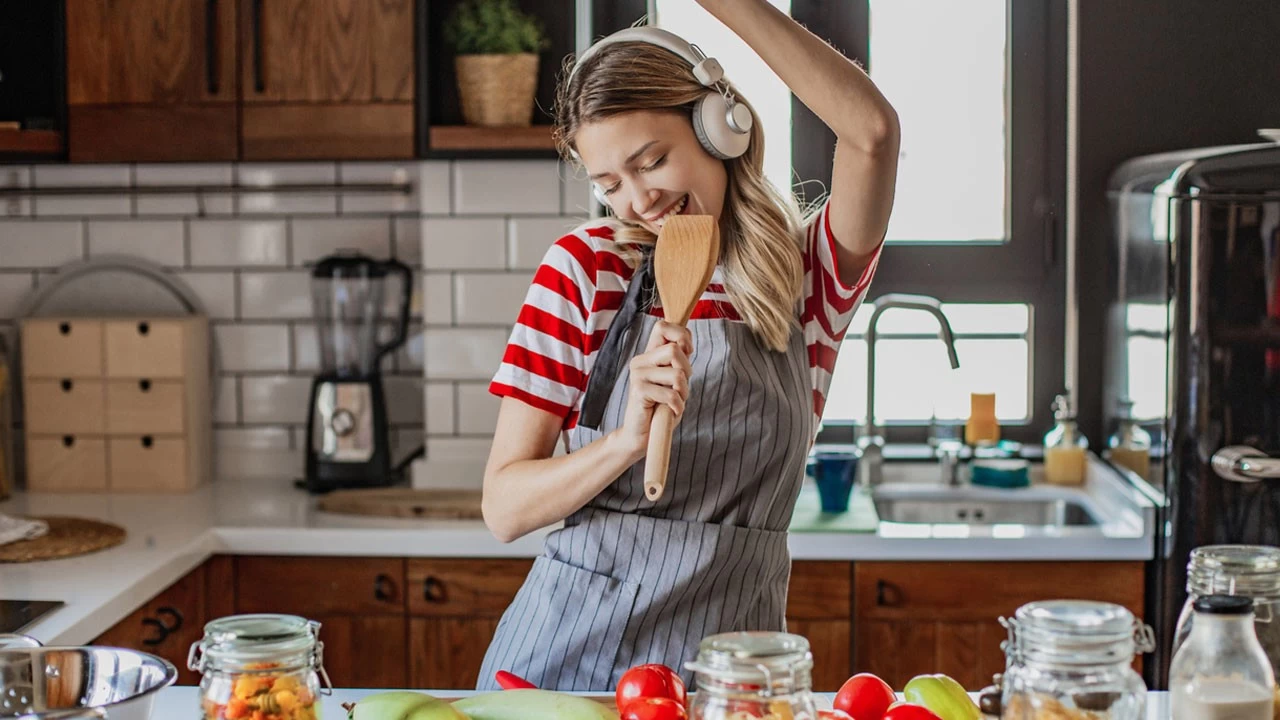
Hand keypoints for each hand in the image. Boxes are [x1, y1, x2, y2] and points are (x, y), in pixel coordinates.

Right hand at [610, 321, 692, 461]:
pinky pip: (671, 393)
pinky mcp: (638, 391)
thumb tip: (686, 345)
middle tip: (680, 387)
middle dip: (687, 370)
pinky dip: (678, 406)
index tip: (687, 353)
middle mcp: (640, 361)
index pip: (662, 326)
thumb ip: (678, 361)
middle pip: (675, 350)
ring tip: (674, 401)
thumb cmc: (660, 407)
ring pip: (677, 373)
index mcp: (648, 355)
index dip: (681, 335)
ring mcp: (637, 375)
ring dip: (683, 392)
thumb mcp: (673, 380)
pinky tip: (671, 411)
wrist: (641, 435)